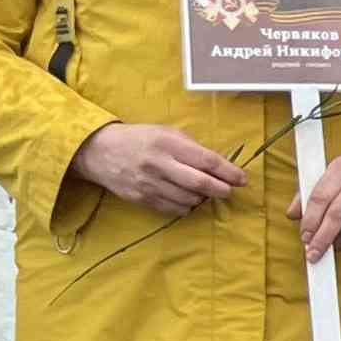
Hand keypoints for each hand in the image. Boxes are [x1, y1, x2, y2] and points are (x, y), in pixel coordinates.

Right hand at [73, 121, 246, 217]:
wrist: (98, 151)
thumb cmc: (139, 139)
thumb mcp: (165, 132)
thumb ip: (192, 147)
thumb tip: (220, 165)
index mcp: (167, 143)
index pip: (206, 160)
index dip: (228, 172)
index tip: (242, 179)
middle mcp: (158, 164)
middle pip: (200, 183)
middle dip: (221, 190)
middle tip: (229, 191)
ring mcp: (148, 184)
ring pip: (188, 199)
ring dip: (203, 198)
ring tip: (206, 192)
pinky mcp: (141, 198)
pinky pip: (173, 208)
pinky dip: (187, 206)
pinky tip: (188, 198)